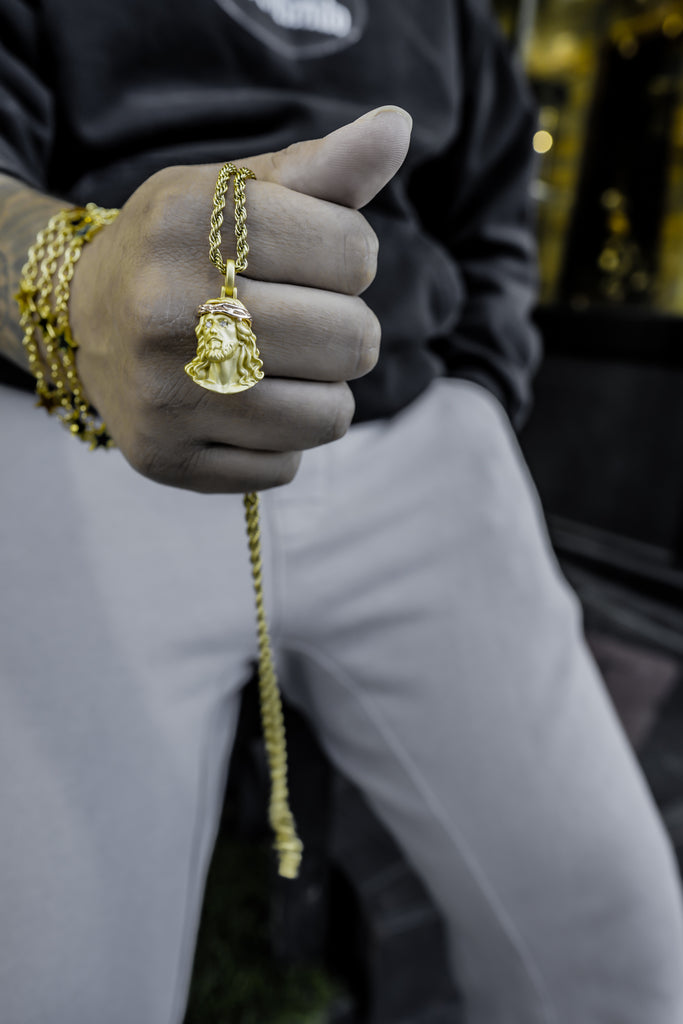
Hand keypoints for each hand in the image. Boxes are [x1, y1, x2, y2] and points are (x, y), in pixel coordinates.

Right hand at [69, 106, 411, 491]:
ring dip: (322, 392)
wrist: (86, 317)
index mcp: (189, 225)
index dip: (351, 257)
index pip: (354, 252)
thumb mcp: (235, 194)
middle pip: (352, 342)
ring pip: (328, 417)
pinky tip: (243, 408)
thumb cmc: (183, 249)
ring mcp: (164, 396)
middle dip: (346, 330)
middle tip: (303, 321)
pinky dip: (282, 441)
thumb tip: (397, 127)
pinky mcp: (166, 458)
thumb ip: (322, 169)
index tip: (315, 259)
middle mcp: (168, 312)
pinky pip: (285, 466)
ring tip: (279, 367)